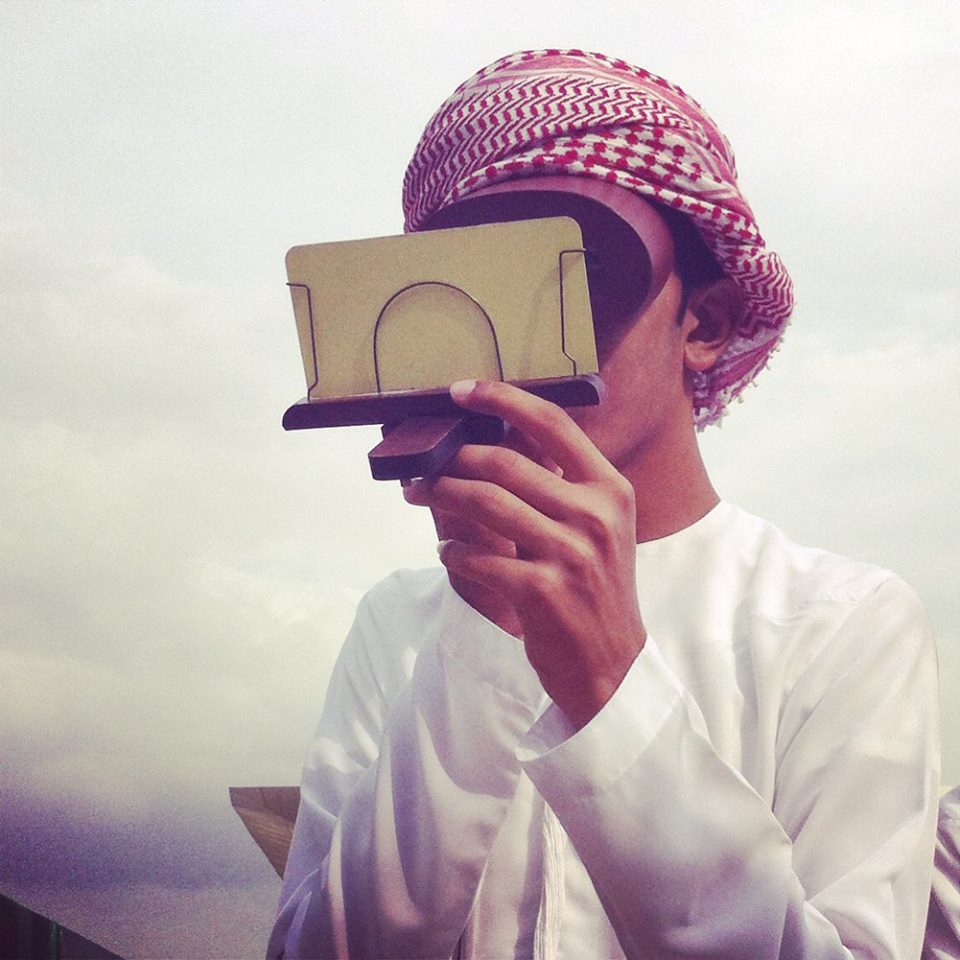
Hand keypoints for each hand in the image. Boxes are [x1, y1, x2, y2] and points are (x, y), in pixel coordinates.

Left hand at [403, 379, 646, 727]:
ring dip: (441, 495)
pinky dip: (452, 549)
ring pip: (485, 503)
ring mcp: (571, 553)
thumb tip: (495, 443)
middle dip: (453, 459)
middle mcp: (595, 515)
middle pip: (506, 463)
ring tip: (419, 494)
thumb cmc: (595, 588)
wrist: (610, 664)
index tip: (461, 391)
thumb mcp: (597, 528)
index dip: (502, 399)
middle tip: (422, 464)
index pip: (552, 423)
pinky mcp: (542, 591)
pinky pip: (478, 557)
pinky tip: (446, 549)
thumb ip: (560, 486)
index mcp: (610, 489)